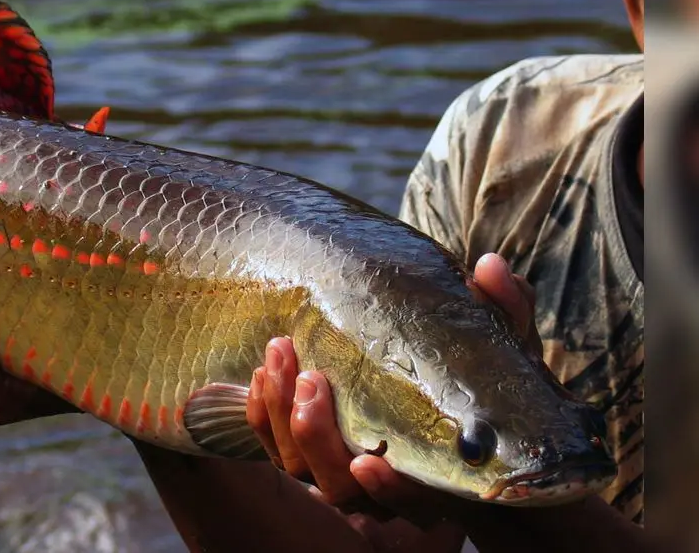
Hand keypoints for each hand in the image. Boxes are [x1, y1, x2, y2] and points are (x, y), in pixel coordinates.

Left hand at [245, 253, 539, 544]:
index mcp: (440, 478)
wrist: (449, 402)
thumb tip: (489, 266)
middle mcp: (386, 485)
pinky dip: (263, 416)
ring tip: (278, 354)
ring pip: (299, 468)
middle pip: (339, 488)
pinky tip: (262, 373)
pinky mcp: (310, 451)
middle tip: (309, 378)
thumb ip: (505, 314)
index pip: (412, 502)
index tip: (368, 460)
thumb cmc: (485, 380)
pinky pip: (275, 447)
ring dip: (281, 416)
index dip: (388, 489)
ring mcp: (343, 471)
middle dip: (317, 437)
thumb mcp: (507, 349)